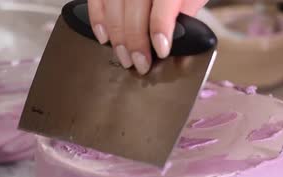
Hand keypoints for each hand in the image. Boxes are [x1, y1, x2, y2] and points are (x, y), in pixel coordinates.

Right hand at [88, 0, 207, 74]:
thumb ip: (185, 16)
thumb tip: (181, 50)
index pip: (164, 1)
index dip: (161, 27)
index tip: (161, 50)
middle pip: (134, 6)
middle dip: (136, 40)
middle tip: (140, 63)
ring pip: (112, 6)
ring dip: (117, 36)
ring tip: (124, 57)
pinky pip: (97, 0)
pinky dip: (97, 20)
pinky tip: (104, 37)